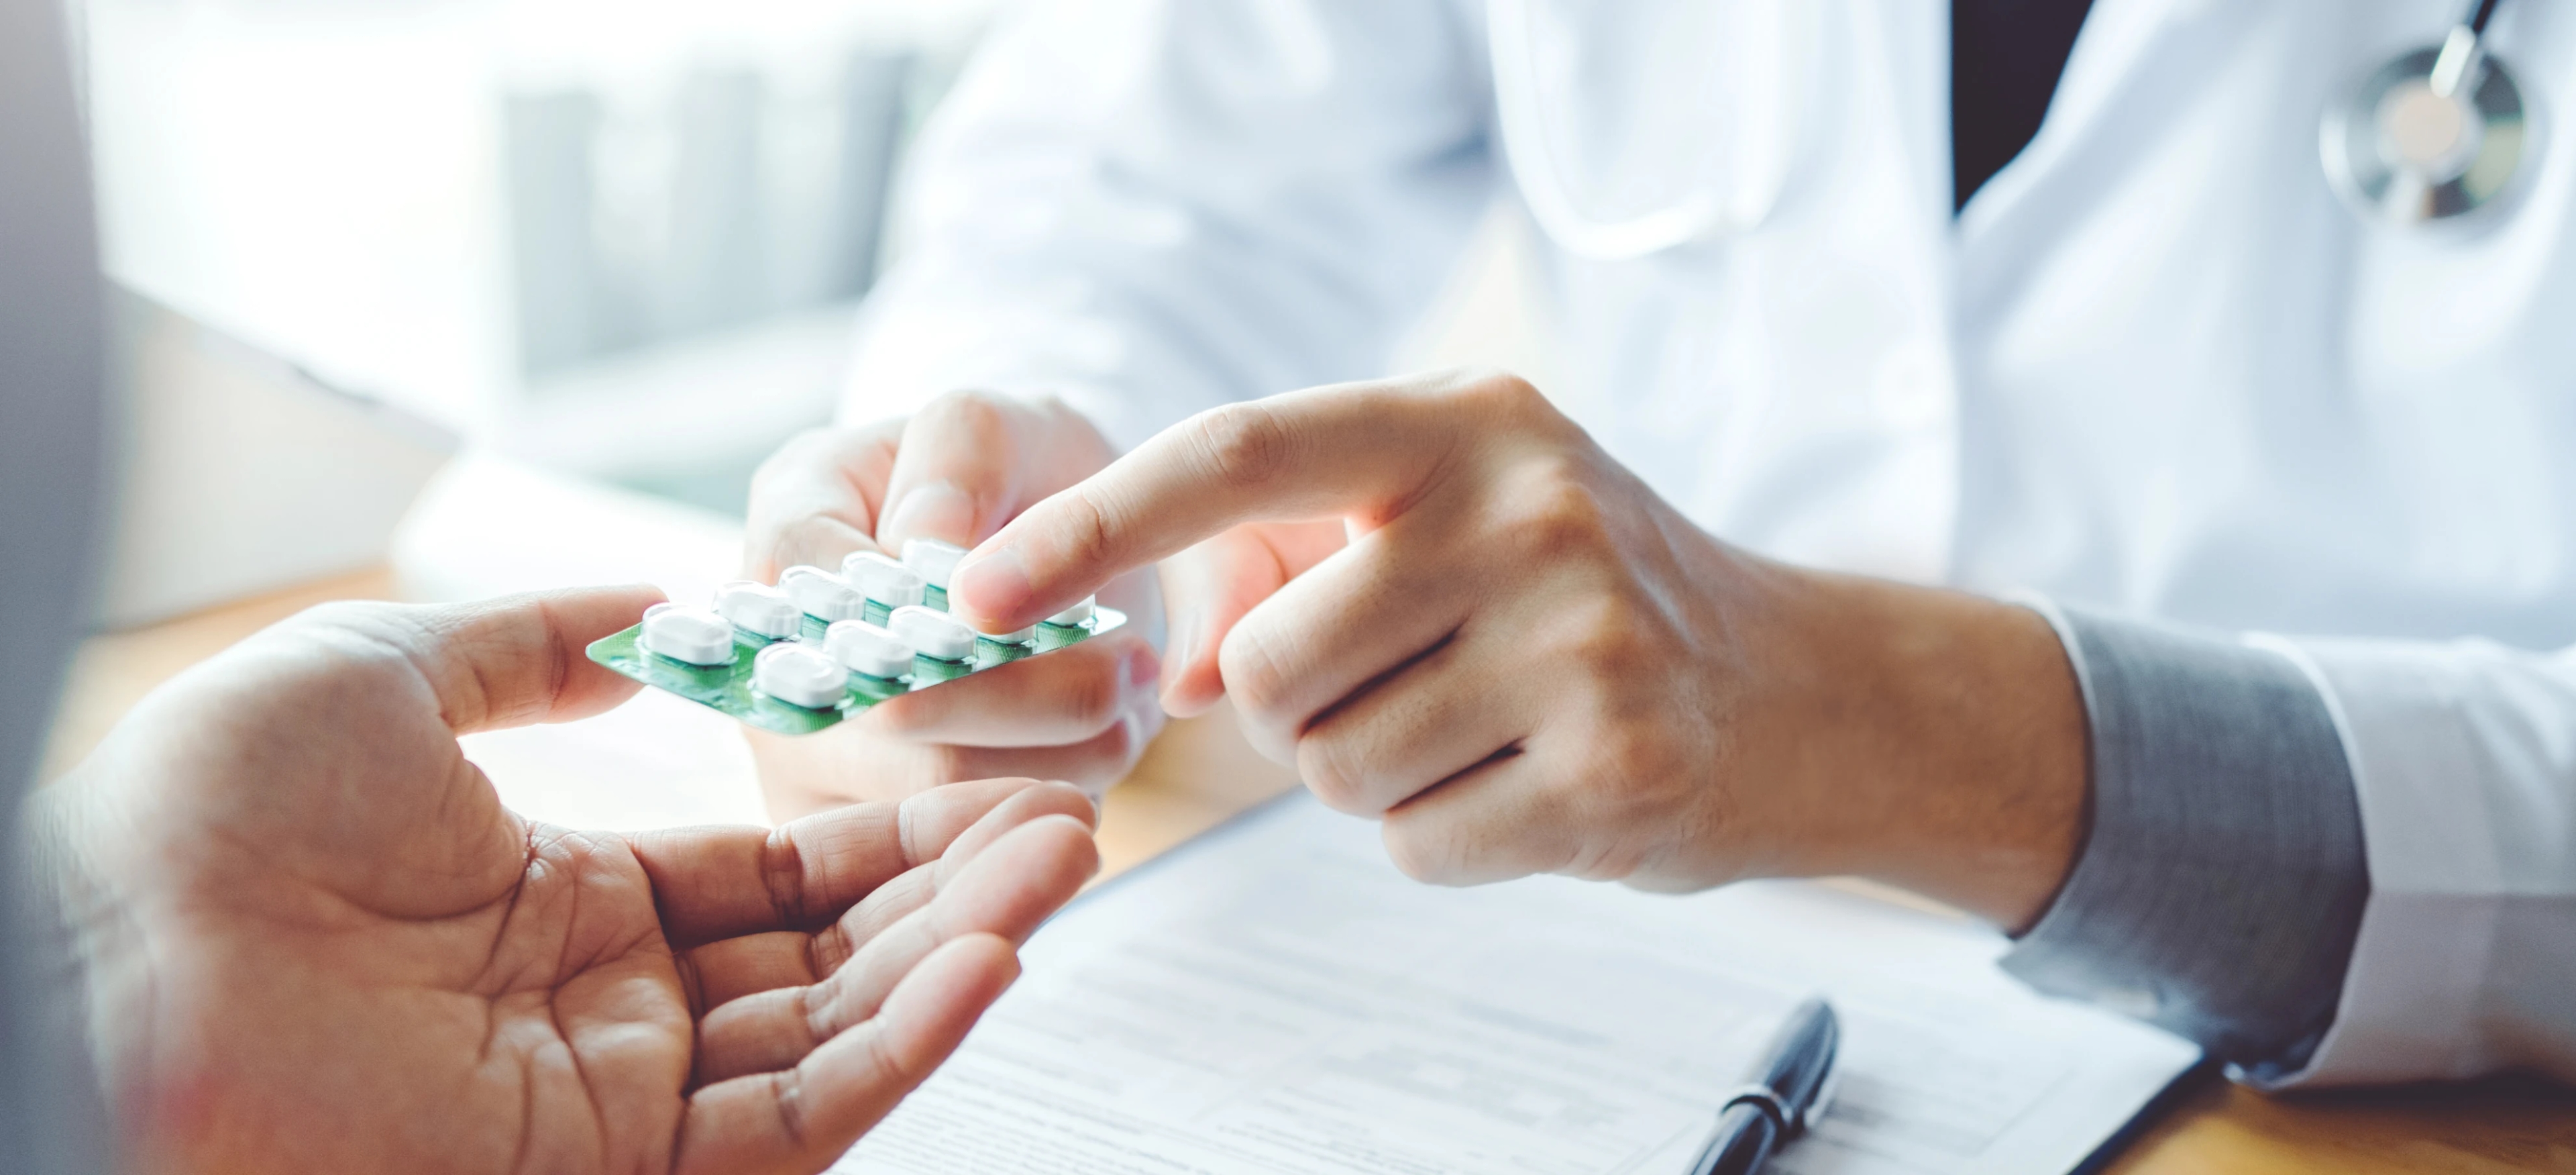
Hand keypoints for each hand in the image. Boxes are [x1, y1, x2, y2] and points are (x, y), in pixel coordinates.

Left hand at [33, 588, 1100, 1173]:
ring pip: (832, 1035)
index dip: (888, 829)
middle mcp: (605, 1011)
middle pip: (829, 955)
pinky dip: (898, 1048)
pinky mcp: (612, 1168)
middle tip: (1072, 821)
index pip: (774, 873)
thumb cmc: (204, 811)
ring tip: (1061, 864)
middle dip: (953, 890)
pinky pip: (791, 1117)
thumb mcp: (382, 677)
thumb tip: (658, 604)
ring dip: (956, 954)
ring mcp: (611, 1100)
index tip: (992, 776)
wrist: (99, 957)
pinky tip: (984, 963)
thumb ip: (532, 644)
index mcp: (562, 905)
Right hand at [743, 391, 1163, 816]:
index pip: (825, 592)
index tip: (1030, 609)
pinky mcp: (880, 829)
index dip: (931, 614)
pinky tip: (1103, 747)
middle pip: (890, 718)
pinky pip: (970, 839)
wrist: (1040, 546)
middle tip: (1126, 668)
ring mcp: (819, 762)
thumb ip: (957, 458)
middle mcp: (776, 665)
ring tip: (1127, 698)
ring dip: (1057, 751)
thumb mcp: (992, 422)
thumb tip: (925, 547)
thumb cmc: (1006, 473)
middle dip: (1021, 697)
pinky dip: (1055, 795)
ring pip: (942, 793)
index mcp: (785, 541)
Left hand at [947, 369, 2087, 926]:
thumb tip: (1167, 674)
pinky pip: (1414, 848)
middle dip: (1296, 710)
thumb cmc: (1585, 597)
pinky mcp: (1614, 769)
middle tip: (1405, 686)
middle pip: (1269, 668)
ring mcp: (1582, 639)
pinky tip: (1530, 784)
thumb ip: (1293, 565)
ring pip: (1333, 771)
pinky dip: (1445, 839)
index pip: (1237, 453)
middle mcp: (1528, 509)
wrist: (1801, 692)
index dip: (1091, 526)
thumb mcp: (1451, 525)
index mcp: (1468, 422)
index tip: (971, 593)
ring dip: (1375, 776)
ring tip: (1483, 727)